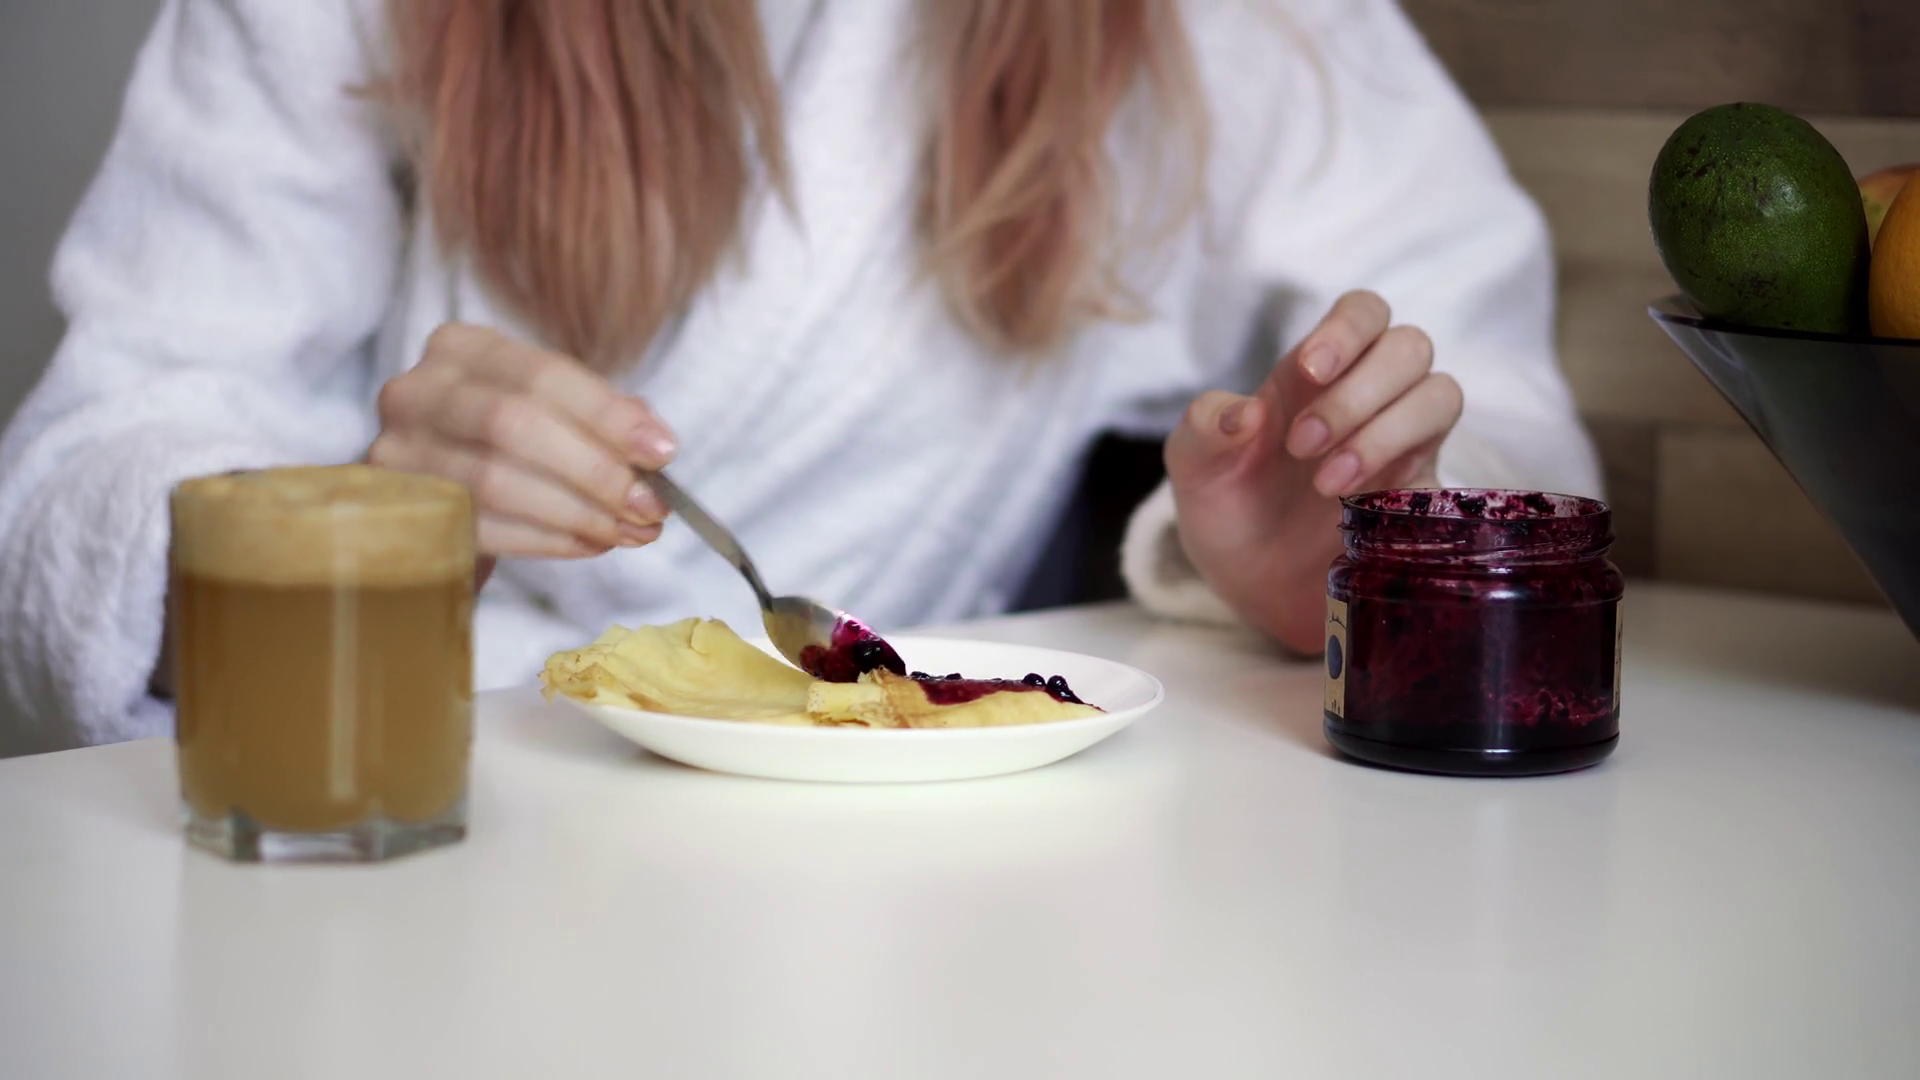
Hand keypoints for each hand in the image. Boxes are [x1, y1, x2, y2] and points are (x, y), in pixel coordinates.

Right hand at [368, 323, 676, 559]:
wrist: (435, 492)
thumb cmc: (506, 445)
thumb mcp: (548, 410)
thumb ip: (599, 417)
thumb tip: (653, 443)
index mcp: (462, 349)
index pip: (542, 374)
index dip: (607, 415)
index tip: (663, 452)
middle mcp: (417, 392)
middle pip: (513, 424)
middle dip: (593, 469)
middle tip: (649, 504)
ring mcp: (400, 453)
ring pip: (496, 482)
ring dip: (577, 513)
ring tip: (627, 530)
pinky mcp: (403, 512)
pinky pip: (482, 528)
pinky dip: (546, 540)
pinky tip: (589, 543)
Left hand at [1165, 291, 1462, 653]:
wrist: (1249, 583)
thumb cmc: (1226, 505)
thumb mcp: (1193, 466)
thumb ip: (1205, 427)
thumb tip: (1245, 413)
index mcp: (1314, 372)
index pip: (1362, 312)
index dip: (1347, 329)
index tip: (1309, 371)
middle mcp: (1368, 395)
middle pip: (1409, 346)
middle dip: (1358, 391)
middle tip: (1301, 447)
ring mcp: (1400, 441)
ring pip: (1440, 395)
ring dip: (1386, 431)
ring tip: (1326, 484)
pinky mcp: (1419, 491)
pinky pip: (1441, 460)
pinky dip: (1402, 471)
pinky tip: (1355, 502)